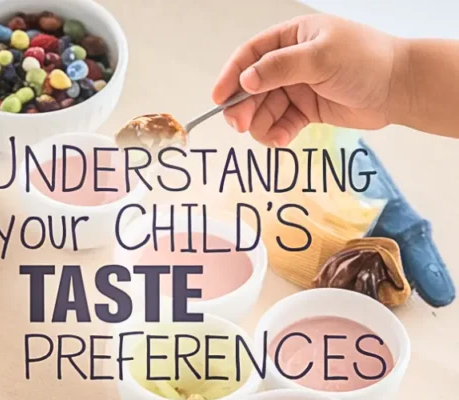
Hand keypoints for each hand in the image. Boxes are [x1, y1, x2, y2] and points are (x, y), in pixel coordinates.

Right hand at [212, 14, 402, 146]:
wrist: (401, 88)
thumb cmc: (365, 61)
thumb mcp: (320, 57)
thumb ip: (280, 67)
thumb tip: (245, 80)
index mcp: (292, 38)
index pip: (250, 55)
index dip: (231, 76)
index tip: (218, 99)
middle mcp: (291, 61)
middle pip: (252, 86)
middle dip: (244, 107)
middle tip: (239, 126)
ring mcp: (298, 86)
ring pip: (264, 108)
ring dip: (260, 124)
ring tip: (271, 137)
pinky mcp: (307, 110)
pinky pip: (280, 123)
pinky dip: (276, 133)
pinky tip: (282, 140)